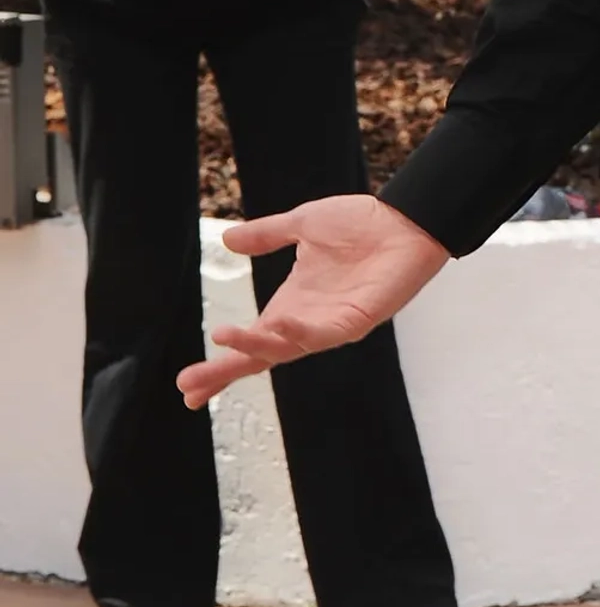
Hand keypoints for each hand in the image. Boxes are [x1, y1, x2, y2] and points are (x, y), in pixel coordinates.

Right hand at [177, 196, 449, 408]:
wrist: (404, 218)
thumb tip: (228, 240)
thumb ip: (267, 235)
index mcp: (292, 304)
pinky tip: (278, 325)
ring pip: (286, 348)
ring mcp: (331, 325)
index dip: (222, 363)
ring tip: (223, 338)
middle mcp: (306, 321)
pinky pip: (323, 335)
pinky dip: (299, 332)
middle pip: (261, 356)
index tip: (187, 387)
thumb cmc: (361, 224)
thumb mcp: (303, 225)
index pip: (251, 342)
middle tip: (189, 388)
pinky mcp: (356, 320)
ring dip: (255, 346)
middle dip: (226, 371)